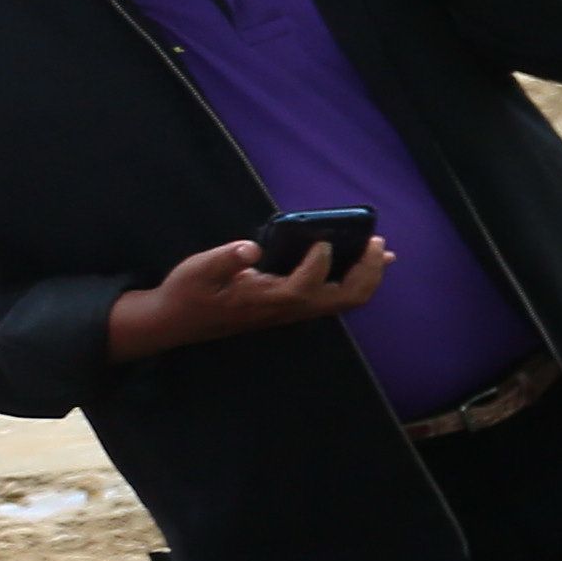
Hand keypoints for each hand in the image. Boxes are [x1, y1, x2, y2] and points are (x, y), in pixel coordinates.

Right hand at [106, 229, 393, 362]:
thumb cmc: (189, 293)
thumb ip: (226, 259)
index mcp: (270, 299)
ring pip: (345, 301)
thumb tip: (250, 248)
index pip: (308, 283)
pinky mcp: (293, 307)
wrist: (178, 321)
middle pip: (345, 297)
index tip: (322, 238)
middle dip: (367, 270)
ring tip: (382, 252)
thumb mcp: (199, 270)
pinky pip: (335, 298)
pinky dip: (355, 280)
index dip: (320, 261)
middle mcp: (290, 309)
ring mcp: (295, 311)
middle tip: (377, 242)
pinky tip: (361, 262)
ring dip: (368, 276)